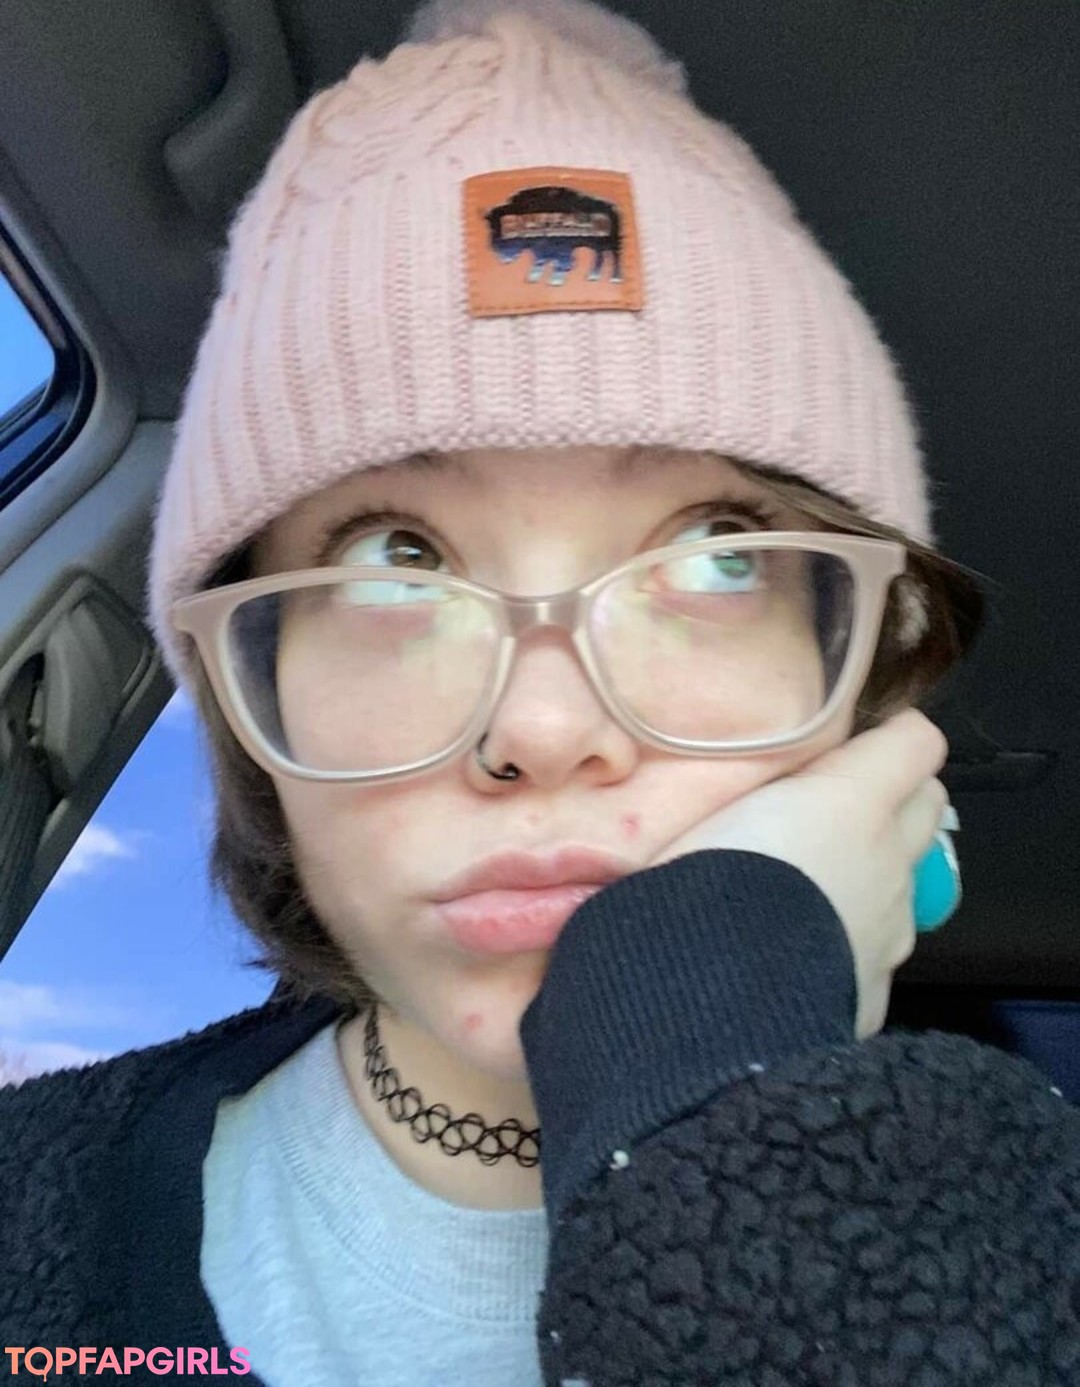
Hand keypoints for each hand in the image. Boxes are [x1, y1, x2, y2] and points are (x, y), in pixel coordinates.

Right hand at [649, 709, 949, 1040]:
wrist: (715, 998)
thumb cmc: (704, 878)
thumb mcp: (707, 805)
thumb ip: (742, 784)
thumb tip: (740, 769)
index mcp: (851, 800)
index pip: (915, 743)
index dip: (889, 738)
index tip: (850, 744)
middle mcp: (888, 858)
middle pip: (927, 804)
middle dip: (894, 798)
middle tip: (831, 808)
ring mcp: (889, 929)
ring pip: (903, 882)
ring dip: (869, 875)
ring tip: (803, 889)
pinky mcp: (873, 991)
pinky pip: (872, 952)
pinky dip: (845, 946)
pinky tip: (796, 958)